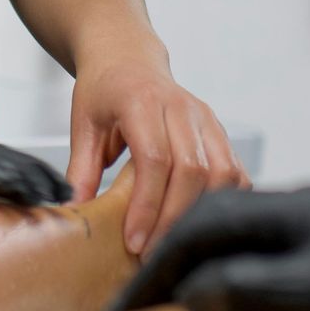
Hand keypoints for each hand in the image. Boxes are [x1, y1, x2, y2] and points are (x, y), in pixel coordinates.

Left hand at [67, 46, 244, 255]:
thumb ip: (82, 169)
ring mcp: (205, 118)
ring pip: (220, 173)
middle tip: (151, 253)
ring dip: (199, 213)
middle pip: (192, 171)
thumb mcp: (83, 124)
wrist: (128, 57)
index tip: (134, 240)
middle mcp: (182, 107)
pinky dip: (221, 200)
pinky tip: (198, 221)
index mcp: (143, 102)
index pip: (155, 160)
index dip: (147, 206)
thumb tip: (75, 212)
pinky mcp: (218, 130)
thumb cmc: (104, 89)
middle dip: (172, 219)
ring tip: (172, 241)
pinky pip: (234, 171)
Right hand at [113, 184, 309, 310]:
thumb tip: (194, 290)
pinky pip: (272, 256)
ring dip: (199, 269)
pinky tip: (228, 309)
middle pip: (217, 226)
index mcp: (305, 217)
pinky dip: (234, 276)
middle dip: (168, 263)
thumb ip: (265, 288)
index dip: (159, 267)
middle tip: (130, 308)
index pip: (207, 229)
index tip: (124, 306)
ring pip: (243, 241)